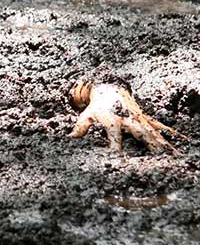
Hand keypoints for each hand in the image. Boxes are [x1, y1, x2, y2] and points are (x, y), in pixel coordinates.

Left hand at [69, 81, 187, 153]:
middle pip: (142, 135)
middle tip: (159, 160)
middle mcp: (129, 121)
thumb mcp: (85, 116)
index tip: (119, 164)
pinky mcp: (145, 118)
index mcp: (113, 122)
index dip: (116, 152)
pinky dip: (172, 134)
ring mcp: (140, 119)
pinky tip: (184, 142)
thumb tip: (69, 140)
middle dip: (150, 147)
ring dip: (166, 143)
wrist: (108, 89)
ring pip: (155, 132)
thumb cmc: (96, 107)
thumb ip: (80, 128)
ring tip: (176, 156)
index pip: (114, 140)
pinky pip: (161, 126)